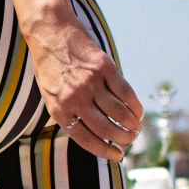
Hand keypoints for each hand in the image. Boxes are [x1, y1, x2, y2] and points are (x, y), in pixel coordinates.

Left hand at [25, 18, 142, 162]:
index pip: (85, 139)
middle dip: (122, 139)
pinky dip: (135, 105)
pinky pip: (125, 92)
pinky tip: (139, 112)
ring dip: (132, 124)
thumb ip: (68, 113)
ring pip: (118, 112)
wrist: (50, 33)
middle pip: (105, 128)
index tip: (117, 155)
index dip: (104, 150)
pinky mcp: (104, 67)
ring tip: (136, 128)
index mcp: (59, 110)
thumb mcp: (50, 95)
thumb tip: (93, 134)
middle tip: (130, 140)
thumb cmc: (50, 67)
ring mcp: (90, 82)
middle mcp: (74, 98)